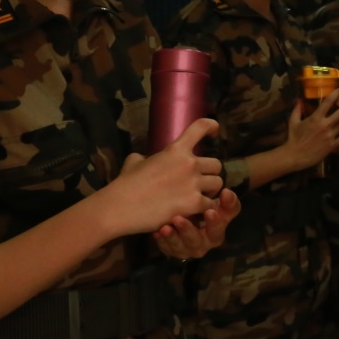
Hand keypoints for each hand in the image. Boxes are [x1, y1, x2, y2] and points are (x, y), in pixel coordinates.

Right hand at [101, 119, 223, 236]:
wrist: (120, 207)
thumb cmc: (125, 184)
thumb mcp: (135, 162)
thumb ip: (146, 157)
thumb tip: (145, 159)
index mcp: (176, 149)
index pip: (201, 127)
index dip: (211, 126)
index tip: (215, 132)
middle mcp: (189, 163)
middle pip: (216, 164)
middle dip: (210, 173)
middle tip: (201, 182)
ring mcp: (193, 183)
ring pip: (218, 184)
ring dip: (211, 191)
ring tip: (200, 197)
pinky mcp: (193, 203)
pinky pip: (211, 204)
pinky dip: (205, 209)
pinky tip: (196, 212)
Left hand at [153, 188, 240, 258]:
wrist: (185, 217)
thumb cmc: (205, 211)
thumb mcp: (217, 207)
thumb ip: (226, 202)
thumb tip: (227, 192)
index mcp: (215, 235)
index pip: (217, 230)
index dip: (214, 222)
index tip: (210, 211)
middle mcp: (201, 245)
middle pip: (196, 240)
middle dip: (187, 230)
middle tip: (178, 219)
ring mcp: (185, 249)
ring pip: (179, 246)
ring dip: (172, 237)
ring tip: (165, 227)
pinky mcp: (172, 250)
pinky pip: (166, 247)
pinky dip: (162, 240)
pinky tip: (157, 231)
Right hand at [284, 88, 338, 170]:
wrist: (295, 155)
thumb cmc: (293, 138)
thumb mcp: (293, 122)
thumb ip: (297, 110)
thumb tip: (298, 100)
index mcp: (315, 117)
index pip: (328, 102)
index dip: (336, 94)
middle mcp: (324, 125)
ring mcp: (329, 135)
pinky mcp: (332, 145)